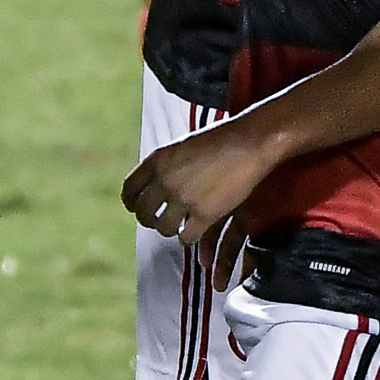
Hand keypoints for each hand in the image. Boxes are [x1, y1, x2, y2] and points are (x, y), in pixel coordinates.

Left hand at [123, 119, 274, 280]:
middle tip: (160, 220)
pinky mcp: (204, 213)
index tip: (137, 207)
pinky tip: (195, 231)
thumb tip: (152, 185)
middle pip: (143, 213)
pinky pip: (186, 237)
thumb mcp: (181, 146)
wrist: (249, 142)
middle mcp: (166, 180)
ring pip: (163, 228)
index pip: (129, 190)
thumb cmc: (220, 140)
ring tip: (180, 225)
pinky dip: (189, 238)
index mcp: (157, 160)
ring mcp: (184, 198)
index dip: (132, 203)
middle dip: (150, 220)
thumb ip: (164, 166)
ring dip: (170, 229)